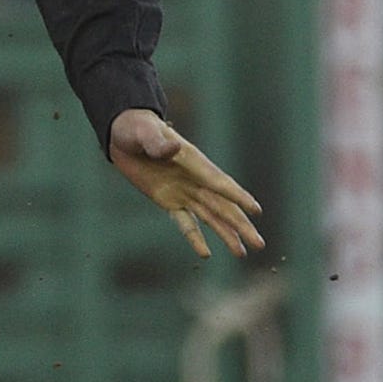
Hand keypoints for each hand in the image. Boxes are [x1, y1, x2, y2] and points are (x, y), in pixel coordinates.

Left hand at [109, 109, 263, 257]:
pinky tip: (206, 255)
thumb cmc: (137, 127)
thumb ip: (159, 143)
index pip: (219, 183)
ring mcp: (183, 192)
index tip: (256, 211)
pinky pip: (184, 222)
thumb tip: (174, 148)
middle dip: (241, 225)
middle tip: (260, 244)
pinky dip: (194, 238)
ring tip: (242, 254)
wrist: (122, 133)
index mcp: (194, 162)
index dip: (237, 197)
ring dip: (227, 235)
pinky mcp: (168, 200)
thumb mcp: (145, 131)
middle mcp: (194, 180)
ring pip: (210, 217)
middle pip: (222, 206)